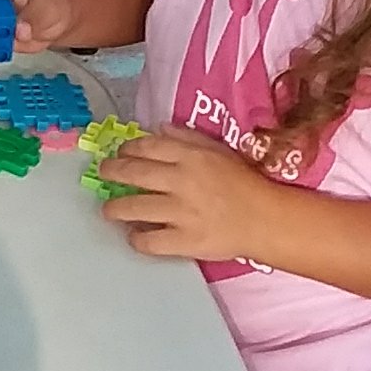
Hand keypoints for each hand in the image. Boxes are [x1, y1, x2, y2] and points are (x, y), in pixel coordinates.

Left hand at [100, 126, 281, 263]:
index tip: (121, 153)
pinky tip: (135, 235)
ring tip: (110, 210)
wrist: (265, 219)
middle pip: (132, 173)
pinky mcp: (184, 241)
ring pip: (133, 208)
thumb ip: (187, 137)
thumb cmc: (244, 182)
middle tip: (104, 174)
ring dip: (114, 208)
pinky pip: (148, 241)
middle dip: (111, 172)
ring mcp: (181, 213)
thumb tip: (157, 129)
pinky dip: (137, 238)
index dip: (127, 149)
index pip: (147, 146)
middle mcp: (181, 181)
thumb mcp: (218, 150)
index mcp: (191, 156)